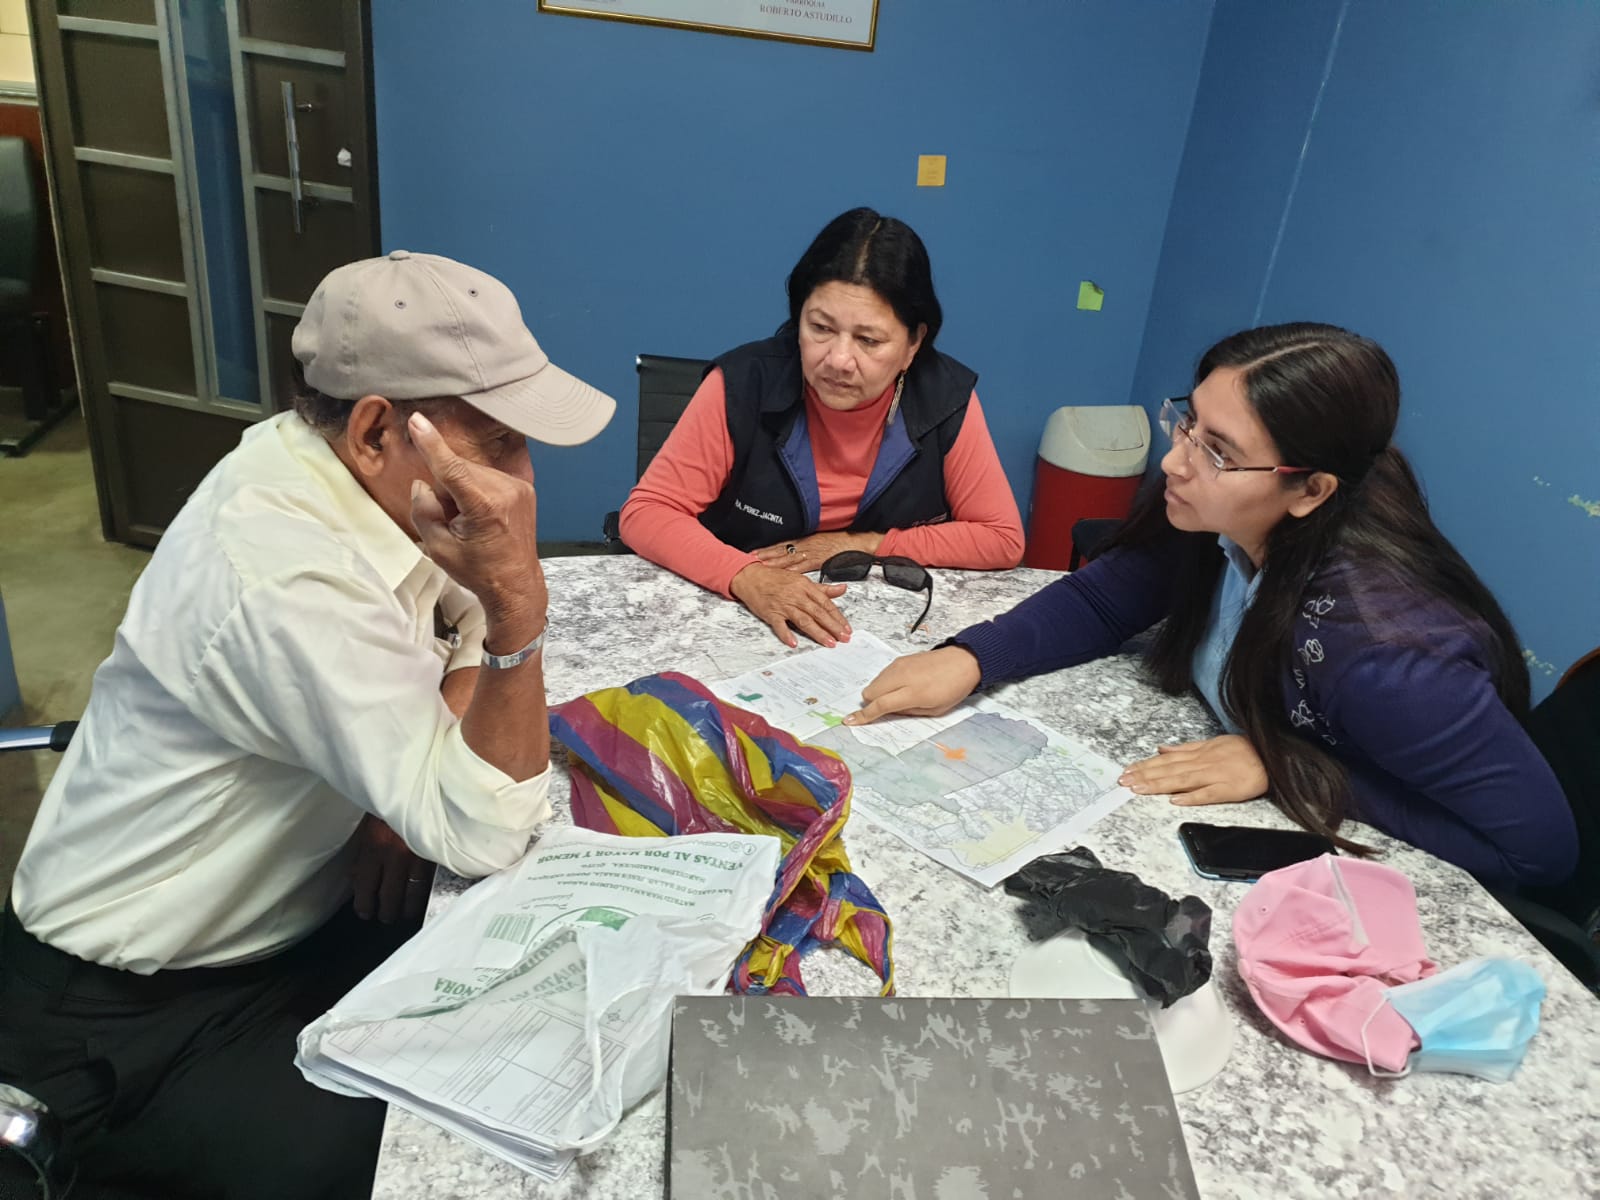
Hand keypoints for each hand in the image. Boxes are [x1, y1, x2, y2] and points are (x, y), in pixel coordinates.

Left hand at [349, 814, 432, 923]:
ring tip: (404, 913)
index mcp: (375, 846)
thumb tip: (357, 880)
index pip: (365, 887)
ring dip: (407, 909)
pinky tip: (424, 900)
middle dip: (386, 912)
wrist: (422, 783)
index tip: (365, 911)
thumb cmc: (393, 804)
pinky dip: (427, 895)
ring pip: (413, 895)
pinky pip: (432, 883)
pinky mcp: (439, 854)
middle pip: (389, 897)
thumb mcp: (370, 825)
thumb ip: (363, 853)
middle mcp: (396, 855)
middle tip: (385, 917)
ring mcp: (420, 856)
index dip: (364, 905)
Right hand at [408, 413, 545, 640]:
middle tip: (454, 521)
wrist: (516, 584)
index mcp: (484, 507)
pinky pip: (487, 477)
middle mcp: (505, 491)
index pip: (451, 468)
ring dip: (463, 489)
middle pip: (458, 471)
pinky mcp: (524, 487)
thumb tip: (423, 483)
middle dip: (447, 489)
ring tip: (471, 522)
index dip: (431, 444)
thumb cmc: (477, 570)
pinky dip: (477, 490)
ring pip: (472, 472)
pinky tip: (484, 516)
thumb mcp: (439, 548)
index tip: (417, 421)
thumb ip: (424, 511)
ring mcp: (518, 487)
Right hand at [730, 563, 851, 647]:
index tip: (847, 628)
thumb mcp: (801, 579)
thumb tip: (842, 589)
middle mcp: (796, 595)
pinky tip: (793, 643)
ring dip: (817, 632)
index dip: (838, 617)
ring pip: (804, 620)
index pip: (826, 604)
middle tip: (844, 638)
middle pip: (818, 613)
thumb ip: (823, 588)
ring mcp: (783, 605)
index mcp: (805, 586)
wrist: (750, 576)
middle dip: (833, 627)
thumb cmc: (775, 578)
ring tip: (829, 642)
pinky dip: (786, 634)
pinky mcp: (770, 613)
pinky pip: (779, 625)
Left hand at [753, 531, 883, 572]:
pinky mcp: (819, 560)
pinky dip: (791, 570)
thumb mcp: (820, 542)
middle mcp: (805, 545)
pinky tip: (781, 574)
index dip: (767, 549)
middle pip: (781, 550)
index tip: (754, 552)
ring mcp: (811, 552)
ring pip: (788, 558)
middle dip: (765, 555)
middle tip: (749, 559)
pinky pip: (803, 566)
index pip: (782, 545)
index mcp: (805, 540)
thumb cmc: (840, 543)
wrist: (856, 542)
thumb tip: (793, 553)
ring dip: (774, 562)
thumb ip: (807, 547)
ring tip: (760, 566)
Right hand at [843, 646, 980, 724]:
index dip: (863, 716)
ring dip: (879, 692)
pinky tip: (902, 685)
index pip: (880, 705)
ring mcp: (899, 666)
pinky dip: (885, 683)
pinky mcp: (900, 659)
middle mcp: (902, 677)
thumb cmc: (952, 689)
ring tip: (900, 695)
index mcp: (912, 693)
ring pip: (874, 682)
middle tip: (888, 707)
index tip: (849, 721)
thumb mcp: (933, 710)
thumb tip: (887, 711)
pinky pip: (883, 674)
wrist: (963, 661)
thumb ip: (907, 712)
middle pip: (869, 692)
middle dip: (872, 703)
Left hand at [1118, 735, 1268, 805]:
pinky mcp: (1229, 789)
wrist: (1273, 756)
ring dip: (1159, 784)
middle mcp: (1203, 763)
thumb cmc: (1244, 750)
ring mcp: (1215, 776)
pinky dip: (1192, 797)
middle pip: (1169, 770)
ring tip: (1139, 789)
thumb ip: (1186, 748)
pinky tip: (1175, 801)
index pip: (1166, 760)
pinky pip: (1208, 794)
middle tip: (1124, 782)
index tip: (1127, 771)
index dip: (1145, 766)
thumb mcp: (1212, 742)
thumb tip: (1161, 749)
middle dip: (1144, 776)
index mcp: (1199, 753)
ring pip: (1182, 780)